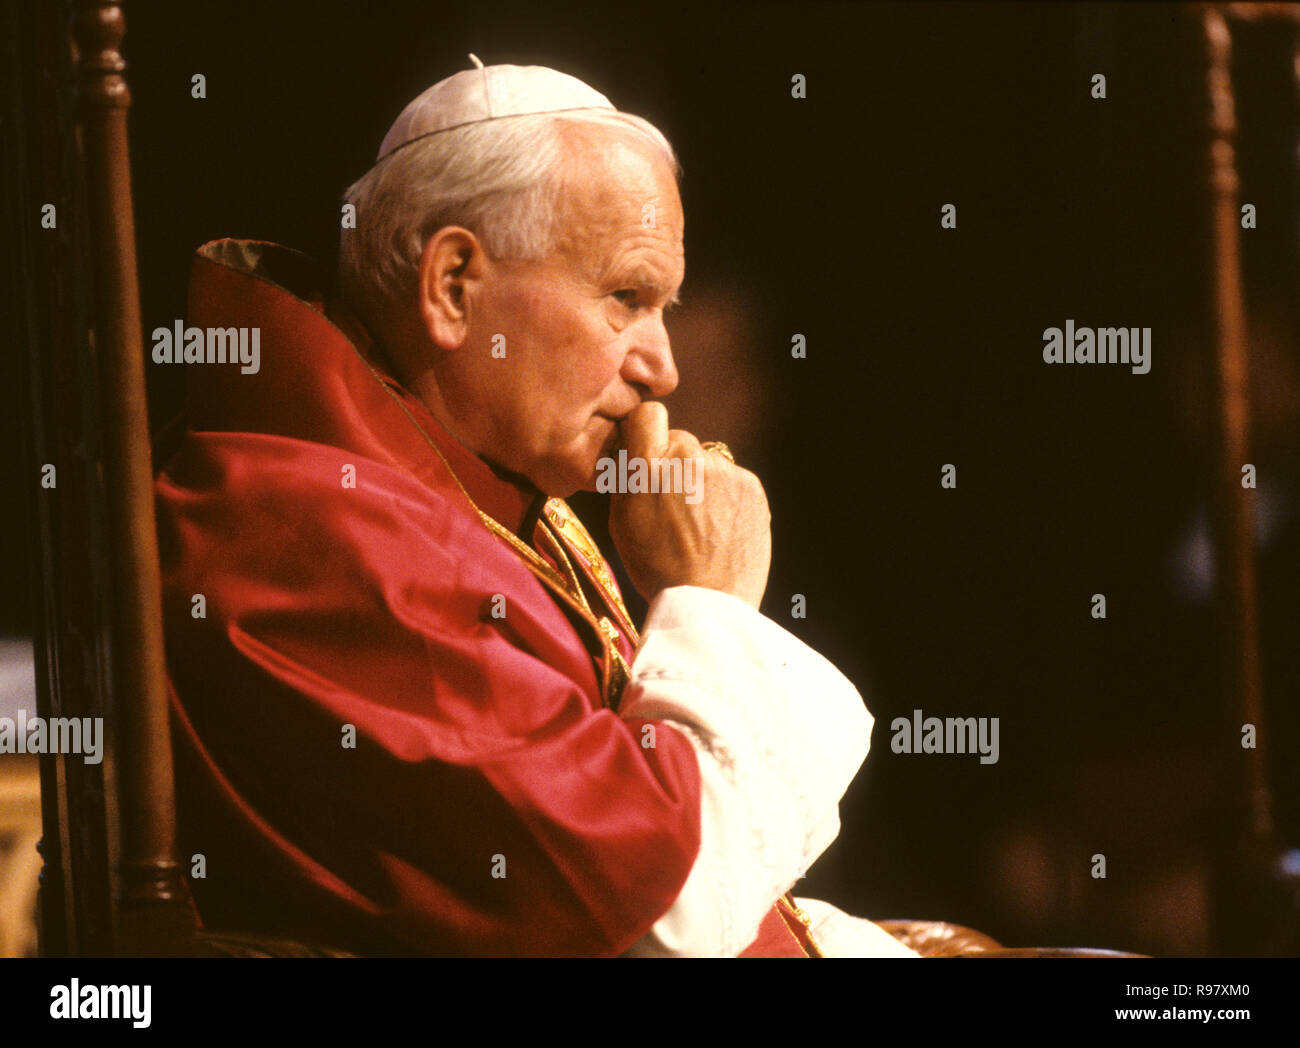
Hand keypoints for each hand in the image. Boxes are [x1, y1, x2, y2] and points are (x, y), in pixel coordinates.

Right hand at [608, 402, 770, 608]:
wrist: (708, 603)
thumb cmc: (657, 567)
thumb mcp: (622, 521)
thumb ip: (627, 477)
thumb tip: (634, 448)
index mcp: (648, 469)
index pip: (648, 414)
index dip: (647, 430)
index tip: (648, 450)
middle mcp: (688, 461)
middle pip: (681, 440)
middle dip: (676, 463)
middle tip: (675, 503)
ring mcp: (724, 472)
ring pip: (709, 462)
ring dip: (703, 482)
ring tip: (701, 524)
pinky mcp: (752, 486)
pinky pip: (733, 479)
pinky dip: (726, 497)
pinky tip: (720, 528)